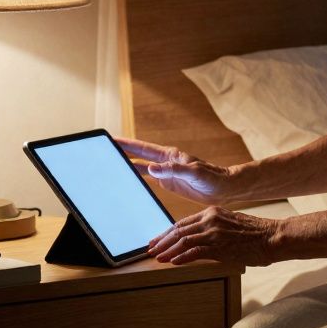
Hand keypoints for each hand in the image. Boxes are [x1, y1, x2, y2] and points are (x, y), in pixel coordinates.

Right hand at [115, 136, 234, 204]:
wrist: (224, 188)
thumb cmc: (213, 178)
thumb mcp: (193, 173)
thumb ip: (173, 170)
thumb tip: (150, 168)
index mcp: (169, 155)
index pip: (142, 148)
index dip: (125, 143)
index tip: (110, 139)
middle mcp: (165, 161)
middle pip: (137, 155)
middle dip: (121, 151)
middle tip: (102, 150)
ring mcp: (165, 172)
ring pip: (140, 167)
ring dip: (126, 165)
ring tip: (109, 165)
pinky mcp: (168, 183)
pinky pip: (148, 180)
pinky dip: (136, 179)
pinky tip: (127, 182)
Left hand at [148, 206, 279, 265]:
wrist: (272, 236)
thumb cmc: (256, 232)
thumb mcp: (230, 223)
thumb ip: (214, 227)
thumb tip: (200, 238)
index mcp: (211, 212)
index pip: (183, 223)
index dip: (167, 232)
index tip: (158, 240)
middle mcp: (210, 219)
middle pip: (178, 230)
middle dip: (162, 241)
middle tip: (150, 249)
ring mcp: (214, 232)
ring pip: (183, 241)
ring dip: (167, 250)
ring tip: (157, 257)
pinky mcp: (219, 246)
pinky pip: (195, 252)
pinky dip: (181, 258)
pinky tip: (173, 263)